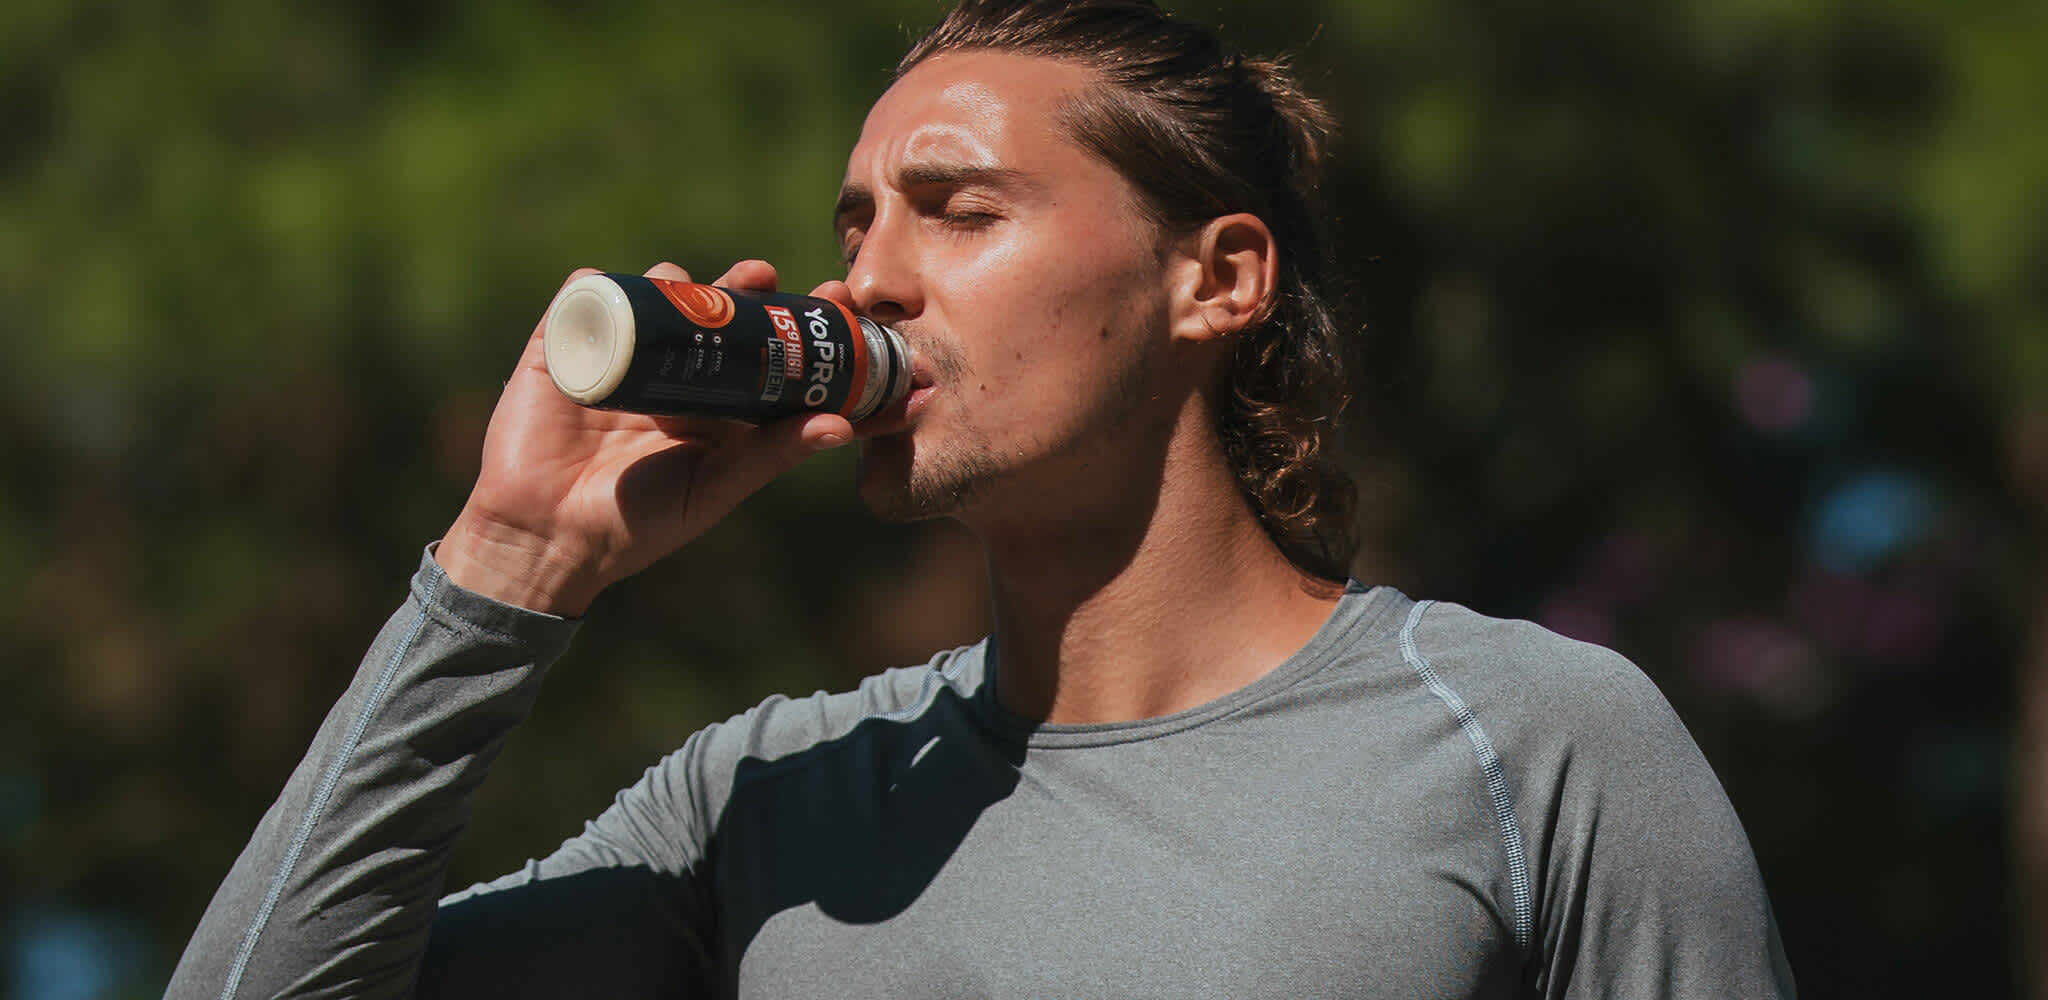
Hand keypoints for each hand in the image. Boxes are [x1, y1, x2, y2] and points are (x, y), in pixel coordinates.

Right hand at [437, 261, 855, 615]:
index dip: (796, 320)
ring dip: (673, 279)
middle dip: (741, 285)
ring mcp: (619, 356)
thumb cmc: (638, 525)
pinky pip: (581, 299)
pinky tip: (613, 281)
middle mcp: (673, 373)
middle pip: (714, 310)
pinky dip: (596, 282)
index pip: (764, 349)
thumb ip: (773, 455)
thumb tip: (842, 427)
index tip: (833, 295)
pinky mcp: (562, 350)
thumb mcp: (714, 488)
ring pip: (653, 295)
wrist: (546, 540)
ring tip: (685, 285)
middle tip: (760, 276)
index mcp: (716, 404)